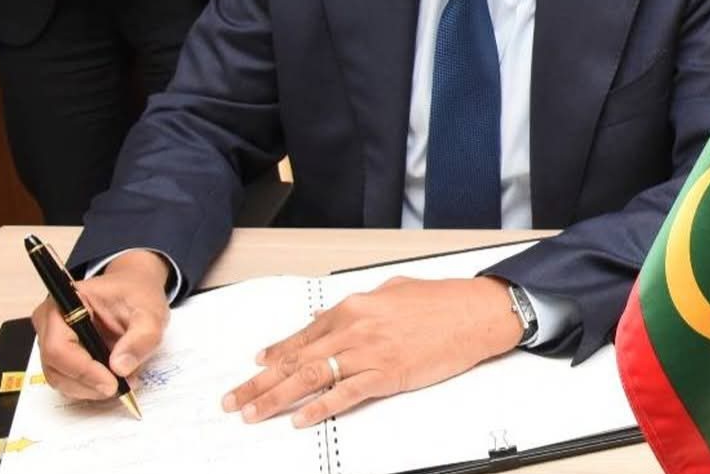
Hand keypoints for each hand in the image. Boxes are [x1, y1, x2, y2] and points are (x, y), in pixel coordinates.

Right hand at [31, 250, 171, 399]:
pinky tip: (113, 380)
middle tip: (122, 386)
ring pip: (60, 379)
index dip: (83, 370)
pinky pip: (68, 381)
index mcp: (64, 303)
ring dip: (91, 388)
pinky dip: (90, 387)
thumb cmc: (137, 295)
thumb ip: (141, 338)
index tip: (112, 383)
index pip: (59, 347)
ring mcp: (51, 341)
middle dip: (89, 383)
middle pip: (56, 367)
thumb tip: (120, 368)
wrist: (134, 291)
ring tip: (123, 382)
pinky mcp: (60, 356)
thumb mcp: (150, 313)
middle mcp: (49, 324)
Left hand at [225, 276, 522, 427]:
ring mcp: (369, 352)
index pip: (303, 335)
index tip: (256, 366)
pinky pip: (345, 395)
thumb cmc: (441, 301)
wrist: (475, 312)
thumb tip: (330, 317)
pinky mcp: (387, 374)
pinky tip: (301, 419)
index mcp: (354, 306)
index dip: (275, 353)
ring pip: (310, 378)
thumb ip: (359, 307)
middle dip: (259, 382)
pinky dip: (319, 408)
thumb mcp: (392, 292)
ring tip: (252, 412)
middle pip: (295, 359)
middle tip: (234, 399)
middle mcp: (354, 328)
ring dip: (276, 397)